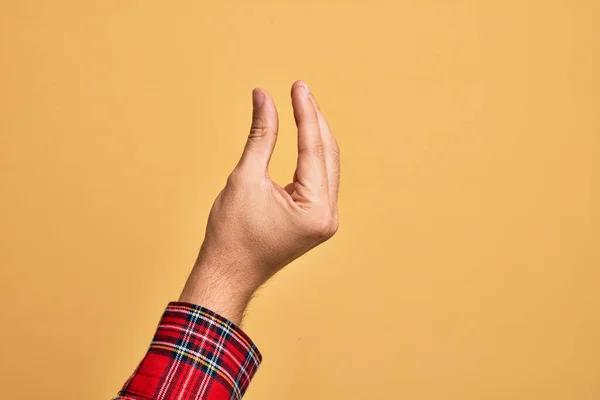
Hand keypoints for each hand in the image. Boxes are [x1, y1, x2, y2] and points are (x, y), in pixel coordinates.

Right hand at [179, 81, 339, 323]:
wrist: (227, 274)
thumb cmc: (231, 234)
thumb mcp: (245, 178)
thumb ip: (260, 135)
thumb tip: (264, 97)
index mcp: (315, 210)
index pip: (314, 149)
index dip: (306, 113)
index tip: (298, 86)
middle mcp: (328, 216)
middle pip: (327, 154)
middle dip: (313, 120)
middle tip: (300, 88)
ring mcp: (325, 220)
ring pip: (326, 165)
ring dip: (314, 135)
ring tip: (301, 104)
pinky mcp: (316, 220)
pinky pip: (320, 179)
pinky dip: (311, 155)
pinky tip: (304, 134)